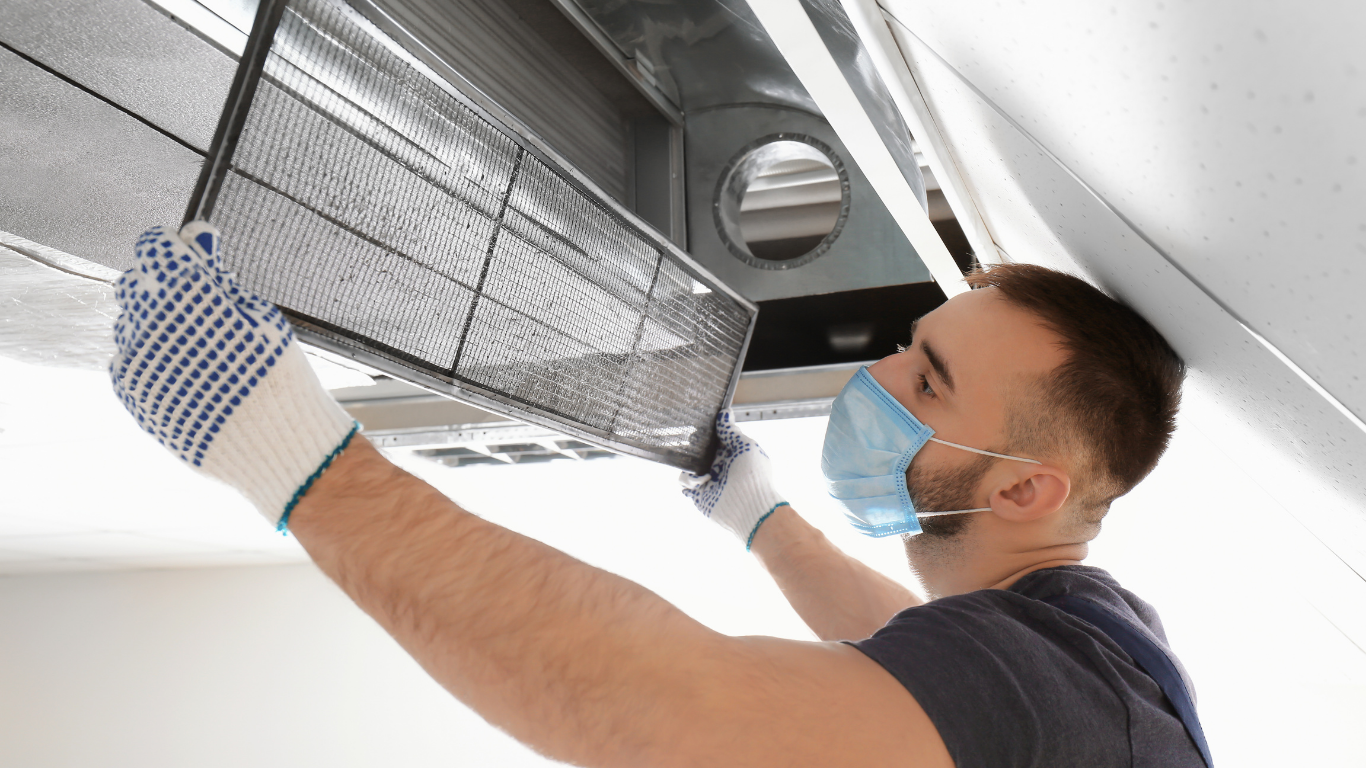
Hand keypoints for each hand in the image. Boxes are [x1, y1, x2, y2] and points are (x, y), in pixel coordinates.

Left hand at [110, 222, 357, 528]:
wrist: (276, 446)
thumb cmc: (278, 377)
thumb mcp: (260, 314)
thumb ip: (217, 273)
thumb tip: (194, 235)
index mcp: (184, 292)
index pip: (155, 247)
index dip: (177, 248)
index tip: (195, 257)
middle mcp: (149, 322)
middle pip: (137, 283)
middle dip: (163, 286)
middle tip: (200, 306)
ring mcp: (136, 360)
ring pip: (130, 323)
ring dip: (156, 325)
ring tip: (199, 347)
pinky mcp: (133, 393)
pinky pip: (128, 360)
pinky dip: (152, 359)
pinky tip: (188, 371)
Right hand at [680, 411, 788, 548]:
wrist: (750, 508)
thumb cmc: (753, 475)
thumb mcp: (745, 446)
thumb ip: (731, 431)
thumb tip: (724, 413)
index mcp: (731, 453)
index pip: (714, 437)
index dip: (706, 430)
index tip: (698, 422)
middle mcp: (719, 465)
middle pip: (698, 450)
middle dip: (692, 446)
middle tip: (691, 445)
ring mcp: (709, 480)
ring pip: (688, 465)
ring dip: (691, 466)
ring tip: (705, 474)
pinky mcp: (699, 494)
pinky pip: (684, 482)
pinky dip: (688, 480)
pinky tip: (702, 483)